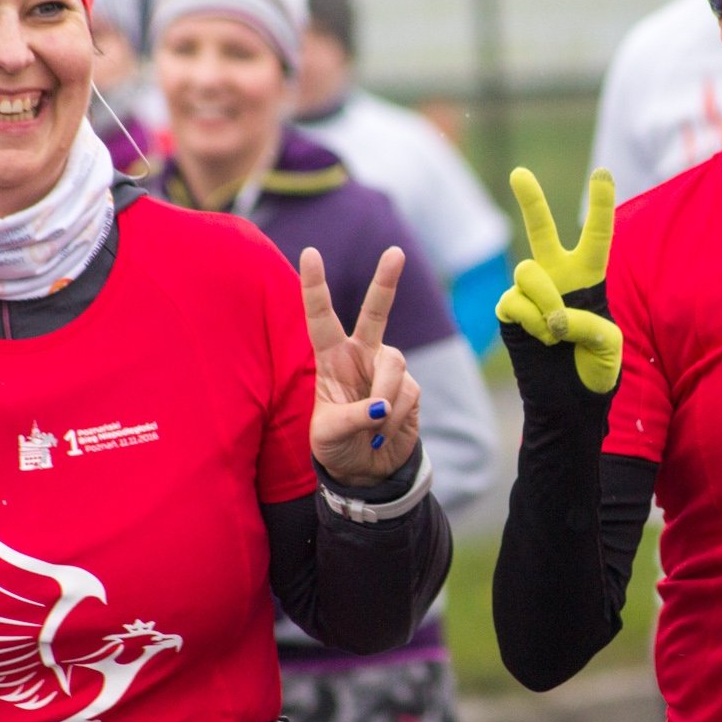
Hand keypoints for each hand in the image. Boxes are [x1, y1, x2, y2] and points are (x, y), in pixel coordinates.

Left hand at [302, 246, 421, 484]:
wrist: (367, 470)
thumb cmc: (336, 446)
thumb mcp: (327, 435)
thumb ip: (350, 417)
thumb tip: (380, 405)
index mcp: (331, 357)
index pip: (321, 317)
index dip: (316, 286)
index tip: (310, 252)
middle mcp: (361, 354)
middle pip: (377, 311)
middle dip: (387, 281)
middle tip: (396, 252)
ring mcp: (388, 369)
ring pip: (394, 366)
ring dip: (383, 400)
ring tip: (371, 430)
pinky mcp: (410, 387)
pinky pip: (405, 394)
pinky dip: (391, 420)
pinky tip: (381, 436)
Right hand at [495, 168, 622, 392]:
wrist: (570, 403)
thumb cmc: (597, 370)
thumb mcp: (610, 345)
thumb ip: (589, 323)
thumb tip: (554, 317)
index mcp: (589, 278)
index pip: (596, 236)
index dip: (599, 205)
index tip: (602, 172)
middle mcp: (557, 278)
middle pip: (542, 231)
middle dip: (530, 202)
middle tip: (519, 173)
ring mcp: (530, 294)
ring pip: (529, 272)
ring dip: (546, 301)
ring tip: (557, 331)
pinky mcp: (510, 312)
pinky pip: (515, 302)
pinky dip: (532, 322)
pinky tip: (541, 340)